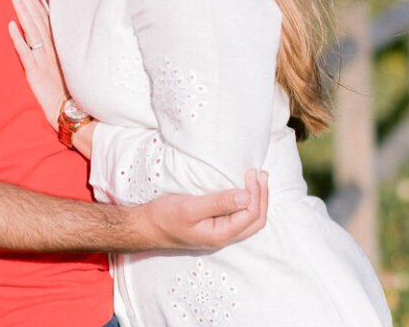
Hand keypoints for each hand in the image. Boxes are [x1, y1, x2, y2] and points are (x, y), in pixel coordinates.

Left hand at [8, 0, 66, 125]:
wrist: (71, 113)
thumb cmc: (67, 90)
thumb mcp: (62, 65)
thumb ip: (54, 47)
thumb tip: (42, 32)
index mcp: (57, 45)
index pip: (44, 17)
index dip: (33, 0)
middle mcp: (52, 48)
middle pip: (37, 18)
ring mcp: (44, 60)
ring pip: (32, 30)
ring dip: (23, 12)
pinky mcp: (36, 73)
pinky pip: (26, 53)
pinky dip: (19, 39)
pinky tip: (11, 26)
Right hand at [137, 169, 268, 249]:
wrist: (146, 226)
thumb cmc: (165, 217)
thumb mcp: (190, 208)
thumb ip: (218, 203)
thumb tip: (246, 196)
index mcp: (221, 234)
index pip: (250, 215)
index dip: (256, 193)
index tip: (252, 172)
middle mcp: (224, 236)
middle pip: (255, 220)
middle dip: (262, 197)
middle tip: (261, 174)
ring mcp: (219, 232)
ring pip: (249, 220)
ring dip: (257, 199)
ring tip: (258, 180)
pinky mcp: (214, 225)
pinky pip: (239, 216)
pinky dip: (247, 202)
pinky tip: (243, 190)